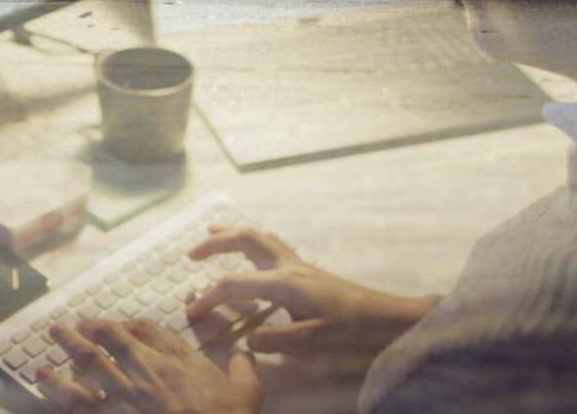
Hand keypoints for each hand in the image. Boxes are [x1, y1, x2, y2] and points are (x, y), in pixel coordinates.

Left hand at [37, 319, 261, 413]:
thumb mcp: (247, 393)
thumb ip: (243, 369)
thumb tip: (245, 355)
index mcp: (178, 361)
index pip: (150, 330)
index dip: (131, 325)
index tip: (121, 325)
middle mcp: (148, 371)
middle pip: (113, 339)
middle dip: (93, 328)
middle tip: (76, 323)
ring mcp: (126, 396)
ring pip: (90, 363)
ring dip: (69, 346)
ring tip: (53, 334)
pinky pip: (78, 400)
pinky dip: (57, 387)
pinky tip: (41, 377)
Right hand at [186, 226, 430, 356]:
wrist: (386, 318)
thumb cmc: (351, 330)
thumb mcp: (312, 341)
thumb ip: (275, 340)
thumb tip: (248, 338)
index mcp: (284, 282)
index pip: (234, 284)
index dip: (208, 298)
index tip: (191, 313)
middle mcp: (288, 266)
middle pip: (245, 239)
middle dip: (215, 243)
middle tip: (191, 254)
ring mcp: (299, 264)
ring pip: (260, 237)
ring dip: (232, 234)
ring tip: (211, 234)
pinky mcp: (307, 270)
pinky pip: (271, 245)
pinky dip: (251, 243)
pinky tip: (249, 252)